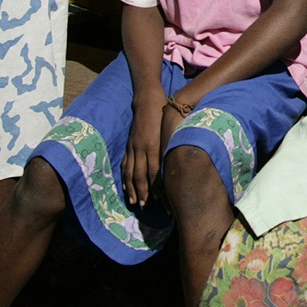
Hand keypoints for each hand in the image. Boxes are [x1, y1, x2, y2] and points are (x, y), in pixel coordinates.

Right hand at [123, 92, 174, 208]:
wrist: (148, 99)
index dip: (159, 188)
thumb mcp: (171, 129)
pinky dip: (125, 177)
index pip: (156, 172)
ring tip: (135, 202)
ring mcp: (133, 147)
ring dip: (133, 189)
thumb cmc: (164, 113)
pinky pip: (125, 164)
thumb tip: (181, 163)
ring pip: (131, 172)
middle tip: (147, 207)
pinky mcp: (129, 145)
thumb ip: (173, 146)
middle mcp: (142, 148)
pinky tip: (126, 187)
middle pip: (142, 176)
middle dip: (144, 193)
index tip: (163, 201)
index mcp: (154, 145)